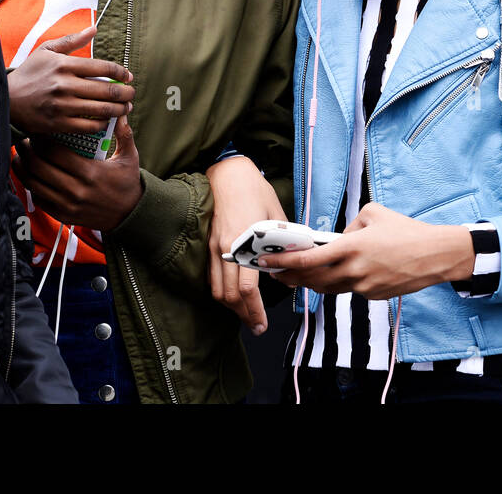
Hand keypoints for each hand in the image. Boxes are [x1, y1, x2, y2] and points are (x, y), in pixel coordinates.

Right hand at [7, 25, 134, 133]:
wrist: (4, 99)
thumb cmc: (29, 73)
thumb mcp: (46, 51)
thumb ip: (71, 40)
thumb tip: (94, 28)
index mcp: (64, 65)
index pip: (103, 68)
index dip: (121, 73)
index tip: (128, 76)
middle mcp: (65, 85)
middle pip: (107, 91)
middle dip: (126, 93)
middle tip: (132, 94)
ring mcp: (62, 106)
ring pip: (101, 110)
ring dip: (120, 109)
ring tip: (126, 107)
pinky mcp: (58, 124)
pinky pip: (89, 126)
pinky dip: (103, 124)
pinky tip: (107, 120)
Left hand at [12, 116, 141, 231]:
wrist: (130, 214)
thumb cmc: (128, 182)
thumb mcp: (130, 157)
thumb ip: (124, 133)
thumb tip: (119, 112)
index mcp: (90, 173)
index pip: (54, 153)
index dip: (40, 140)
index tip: (37, 131)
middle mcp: (76, 190)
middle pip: (39, 167)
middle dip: (27, 151)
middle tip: (24, 141)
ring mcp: (67, 205)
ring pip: (33, 184)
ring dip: (22, 168)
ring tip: (20, 156)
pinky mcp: (63, 215)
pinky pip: (38, 199)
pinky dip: (30, 186)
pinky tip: (29, 175)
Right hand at [207, 156, 286, 334]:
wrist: (227, 173)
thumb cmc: (255, 189)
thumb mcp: (277, 213)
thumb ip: (284, 242)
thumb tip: (293, 266)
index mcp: (246, 242)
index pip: (247, 288)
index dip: (255, 311)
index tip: (262, 325)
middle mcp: (226, 249)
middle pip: (230, 296)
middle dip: (244, 316)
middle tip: (257, 327)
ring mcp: (214, 248)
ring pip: (217, 290)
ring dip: (231, 307)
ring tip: (246, 315)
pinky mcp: (208, 245)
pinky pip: (212, 277)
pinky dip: (222, 292)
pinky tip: (234, 296)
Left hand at [258, 202, 474, 299]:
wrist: (436, 255)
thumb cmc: (406, 230)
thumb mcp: (373, 213)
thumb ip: (349, 225)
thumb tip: (338, 237)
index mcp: (352, 247)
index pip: (308, 260)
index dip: (284, 263)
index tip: (267, 262)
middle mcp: (355, 270)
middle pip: (312, 281)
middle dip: (290, 278)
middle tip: (275, 273)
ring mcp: (364, 287)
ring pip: (329, 288)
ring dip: (312, 283)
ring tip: (298, 275)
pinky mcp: (374, 296)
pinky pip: (351, 289)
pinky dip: (342, 281)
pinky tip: (342, 272)